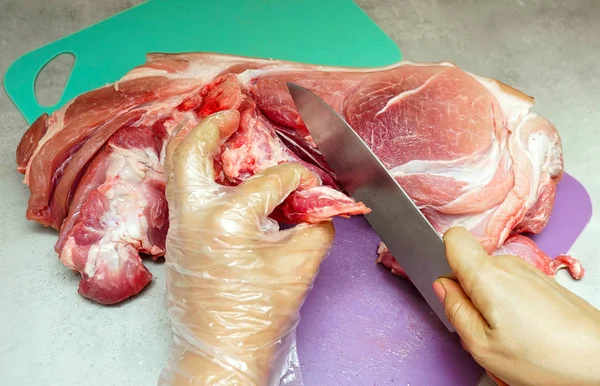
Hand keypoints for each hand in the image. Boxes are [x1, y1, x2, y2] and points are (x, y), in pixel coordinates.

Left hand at [159, 110, 334, 384]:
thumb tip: (318, 205)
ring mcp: (180, 226)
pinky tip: (216, 171)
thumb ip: (317, 227)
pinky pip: (182, 190)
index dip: (298, 178)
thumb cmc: (257, 315)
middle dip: (211, 125)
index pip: (271, 181)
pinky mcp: (178, 238)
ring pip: (176, 167)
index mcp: (227, 219)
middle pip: (190, 150)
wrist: (220, 351)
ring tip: (216, 131)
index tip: (311, 186)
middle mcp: (194, 215)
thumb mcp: (301, 267)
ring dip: (196, 144)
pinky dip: (196, 171)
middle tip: (231, 114)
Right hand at [434, 227, 599, 385]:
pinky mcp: (544, 283)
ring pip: (492, 280)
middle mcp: (509, 265)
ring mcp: (530, 272)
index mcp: (487, 275)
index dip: (442, 255)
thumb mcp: (482, 345)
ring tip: (508, 336)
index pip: (453, 238)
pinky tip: (526, 335)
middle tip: (480, 328)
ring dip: (490, 305)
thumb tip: (443, 288)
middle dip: (468, 294)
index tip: (445, 281)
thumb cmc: (547, 359)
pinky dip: (511, 309)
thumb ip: (455, 311)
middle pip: (471, 266)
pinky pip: (512, 288)